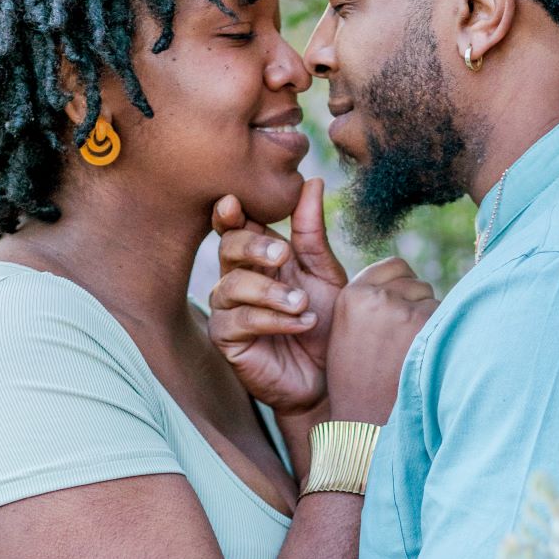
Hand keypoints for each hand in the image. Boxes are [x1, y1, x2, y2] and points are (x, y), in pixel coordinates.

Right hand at [207, 177, 346, 413]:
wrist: (331, 377)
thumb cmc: (327, 323)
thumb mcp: (325, 272)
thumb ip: (312, 231)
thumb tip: (312, 181)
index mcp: (259, 257)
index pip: (236, 226)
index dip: (230, 212)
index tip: (235, 202)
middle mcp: (239, 279)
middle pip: (227, 248)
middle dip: (253, 247)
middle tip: (283, 256)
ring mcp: (229, 310)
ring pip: (231, 285)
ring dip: (270, 291)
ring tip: (302, 303)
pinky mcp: (228, 340)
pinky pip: (240, 320)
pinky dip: (273, 319)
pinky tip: (301, 323)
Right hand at [326, 257, 437, 422]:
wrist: (367, 425)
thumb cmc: (358, 384)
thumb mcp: (347, 334)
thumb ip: (370, 303)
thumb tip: (408, 281)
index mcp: (352, 295)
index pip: (394, 266)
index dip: (401, 287)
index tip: (398, 312)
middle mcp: (378, 297)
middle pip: (417, 283)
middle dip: (416, 306)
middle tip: (403, 344)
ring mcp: (405, 311)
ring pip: (434, 301)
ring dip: (430, 322)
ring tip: (410, 356)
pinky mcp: (429, 327)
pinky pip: (449, 319)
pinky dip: (443, 337)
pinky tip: (425, 360)